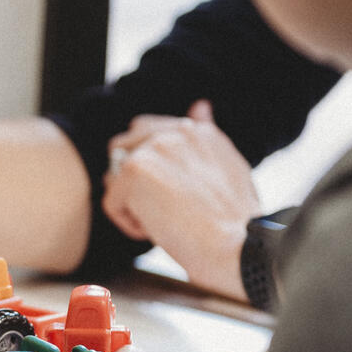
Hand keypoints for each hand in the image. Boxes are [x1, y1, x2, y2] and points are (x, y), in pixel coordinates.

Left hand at [102, 100, 258, 300]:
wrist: (239, 245)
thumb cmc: (237, 220)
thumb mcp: (229, 167)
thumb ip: (206, 137)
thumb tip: (200, 106)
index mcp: (197, 131)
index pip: (150, 131)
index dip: (150, 167)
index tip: (169, 194)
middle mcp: (174, 131)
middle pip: (123, 146)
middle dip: (129, 178)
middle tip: (159, 208)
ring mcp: (152, 148)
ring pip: (115, 178)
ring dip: (132, 203)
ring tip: (166, 221)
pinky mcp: (133, 171)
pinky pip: (112, 204)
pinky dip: (131, 225)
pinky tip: (160, 232)